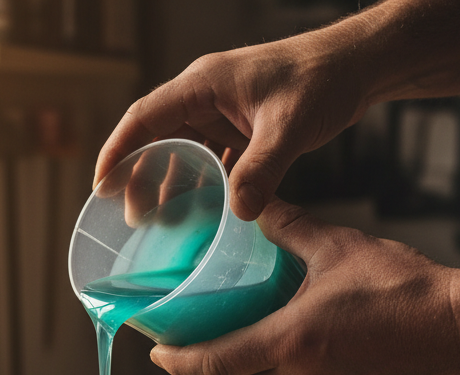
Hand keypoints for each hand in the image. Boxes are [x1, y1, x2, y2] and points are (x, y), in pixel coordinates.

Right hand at [94, 32, 370, 220]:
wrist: (357, 66)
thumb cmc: (323, 79)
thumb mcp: (289, 126)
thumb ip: (262, 168)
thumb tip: (238, 212)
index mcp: (203, 84)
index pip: (144, 118)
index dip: (118, 152)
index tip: (101, 187)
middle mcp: (204, 96)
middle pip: (155, 138)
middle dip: (139, 177)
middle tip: (134, 219)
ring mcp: (220, 112)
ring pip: (180, 151)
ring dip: (169, 185)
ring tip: (161, 223)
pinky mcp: (238, 127)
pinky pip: (207, 159)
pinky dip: (199, 185)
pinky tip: (200, 213)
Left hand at [149, 200, 459, 374]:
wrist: (456, 328)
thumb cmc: (403, 287)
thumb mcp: (338, 247)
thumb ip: (290, 228)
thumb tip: (258, 208)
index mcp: (289, 342)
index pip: (213, 363)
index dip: (177, 361)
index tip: (156, 350)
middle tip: (172, 360)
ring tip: (205, 365)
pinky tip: (257, 365)